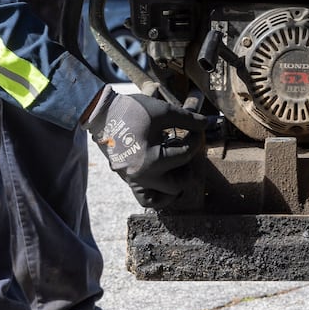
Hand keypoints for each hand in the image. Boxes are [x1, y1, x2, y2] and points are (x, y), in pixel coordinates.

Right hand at [83, 88, 205, 196]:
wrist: (101, 113)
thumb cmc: (132, 110)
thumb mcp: (163, 112)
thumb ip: (188, 119)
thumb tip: (208, 124)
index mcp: (153, 161)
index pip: (186, 155)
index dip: (197, 140)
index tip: (199, 130)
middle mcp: (142, 176)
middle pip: (178, 184)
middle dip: (188, 168)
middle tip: (189, 152)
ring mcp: (132, 180)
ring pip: (160, 199)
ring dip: (174, 188)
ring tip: (179, 170)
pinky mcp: (127, 178)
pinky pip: (144, 197)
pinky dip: (157, 194)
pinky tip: (166, 179)